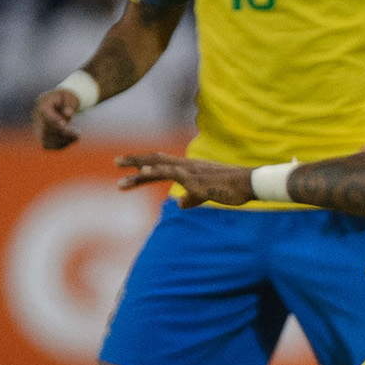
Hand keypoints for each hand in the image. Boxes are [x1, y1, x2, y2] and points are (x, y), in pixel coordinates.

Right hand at [32, 89, 81, 150]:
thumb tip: (67, 114)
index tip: (66, 125)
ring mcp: (37, 126)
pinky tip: (71, 140)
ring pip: (44, 139)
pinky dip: (60, 145)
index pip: (44, 114)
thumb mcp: (70, 97)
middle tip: (78, 134)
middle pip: (44, 129)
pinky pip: (47, 145)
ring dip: (62, 141)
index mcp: (43, 102)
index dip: (54, 121)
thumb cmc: (66, 99)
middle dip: (62, 133)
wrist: (59, 102)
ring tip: (77, 137)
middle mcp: (36, 116)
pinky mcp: (41, 136)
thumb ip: (69, 104)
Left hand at [116, 152, 254, 206]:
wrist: (249, 184)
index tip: (129, 169)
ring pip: (159, 166)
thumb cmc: (233, 189)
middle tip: (116, 162)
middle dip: (135, 162)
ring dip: (138, 171)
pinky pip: (172, 171)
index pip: (163, 164)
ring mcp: (190, 170)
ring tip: (121, 180)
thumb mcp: (208, 194)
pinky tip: (143, 172)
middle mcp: (187, 165)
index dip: (145, 166)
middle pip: (156, 160)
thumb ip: (192, 198)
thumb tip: (179, 204)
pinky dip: (156, 170)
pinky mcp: (194, 177)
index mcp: (190, 169)